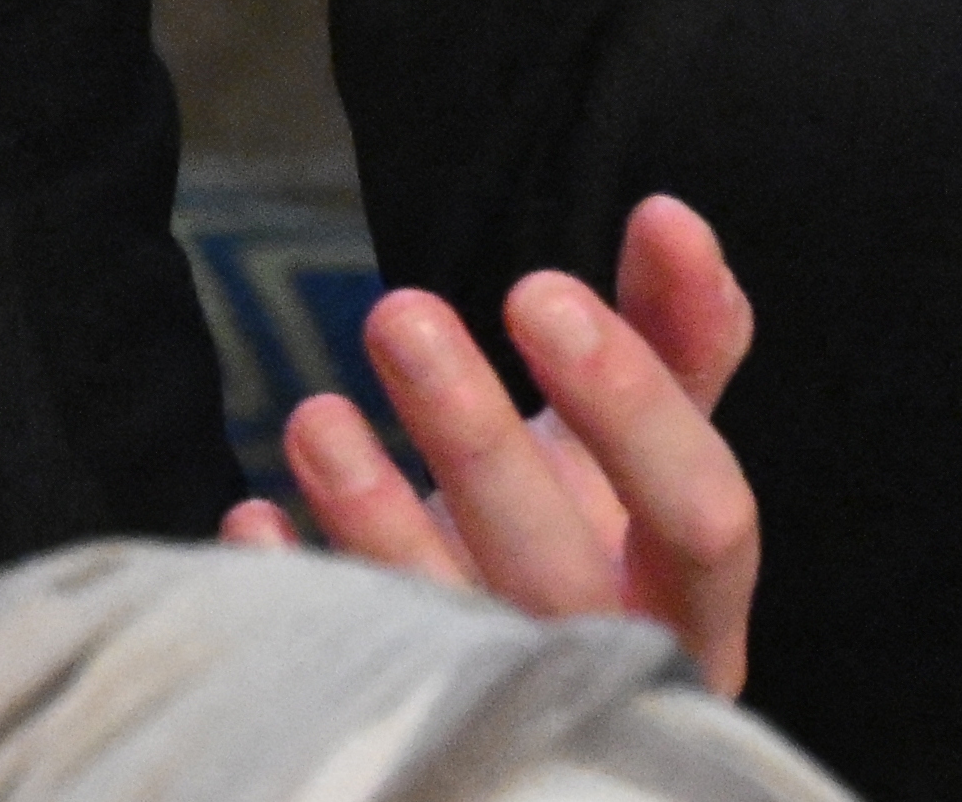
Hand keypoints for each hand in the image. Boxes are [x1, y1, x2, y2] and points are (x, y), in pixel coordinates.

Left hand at [225, 194, 759, 694]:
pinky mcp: (413, 746)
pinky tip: (258, 517)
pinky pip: (348, 676)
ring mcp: (508, 725)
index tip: (535, 289)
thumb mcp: (648, 443)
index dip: (630, 404)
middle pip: (560, 573)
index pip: (702, 512)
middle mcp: (611, 671)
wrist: (532, 690)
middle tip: (397, 312)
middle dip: (477, 437)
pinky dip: (301, 592)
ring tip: (314, 413)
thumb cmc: (598, 542)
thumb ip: (676, 337)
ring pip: (447, 629)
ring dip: (372, 515)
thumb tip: (667, 215)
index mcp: (693, 601)